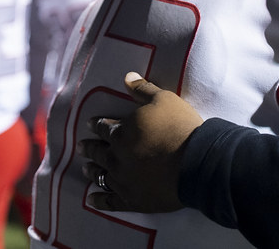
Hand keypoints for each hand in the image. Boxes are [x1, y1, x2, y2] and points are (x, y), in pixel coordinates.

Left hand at [79, 72, 203, 212]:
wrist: (196, 161)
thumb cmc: (181, 127)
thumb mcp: (164, 100)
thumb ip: (143, 89)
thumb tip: (127, 76)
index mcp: (123, 133)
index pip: (105, 128)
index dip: (97, 125)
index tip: (91, 124)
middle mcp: (117, 157)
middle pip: (99, 152)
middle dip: (90, 148)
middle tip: (81, 147)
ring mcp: (123, 180)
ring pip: (101, 176)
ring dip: (92, 171)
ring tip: (86, 169)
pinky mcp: (133, 200)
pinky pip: (110, 202)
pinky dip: (100, 200)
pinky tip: (92, 199)